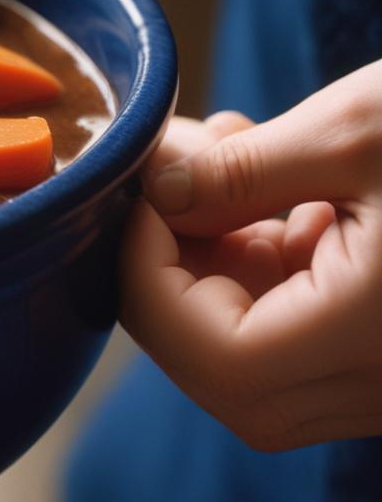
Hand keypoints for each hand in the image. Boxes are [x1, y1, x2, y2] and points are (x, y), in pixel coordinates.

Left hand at [121, 60, 381, 450]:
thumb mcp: (368, 128)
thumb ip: (244, 171)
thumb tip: (154, 189)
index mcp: (379, 340)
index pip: (213, 356)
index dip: (149, 276)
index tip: (144, 193)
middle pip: (224, 373)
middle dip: (176, 270)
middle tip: (182, 175)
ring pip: (258, 357)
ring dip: (219, 261)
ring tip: (233, 155)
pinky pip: (304, 333)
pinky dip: (267, 265)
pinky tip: (278, 183)